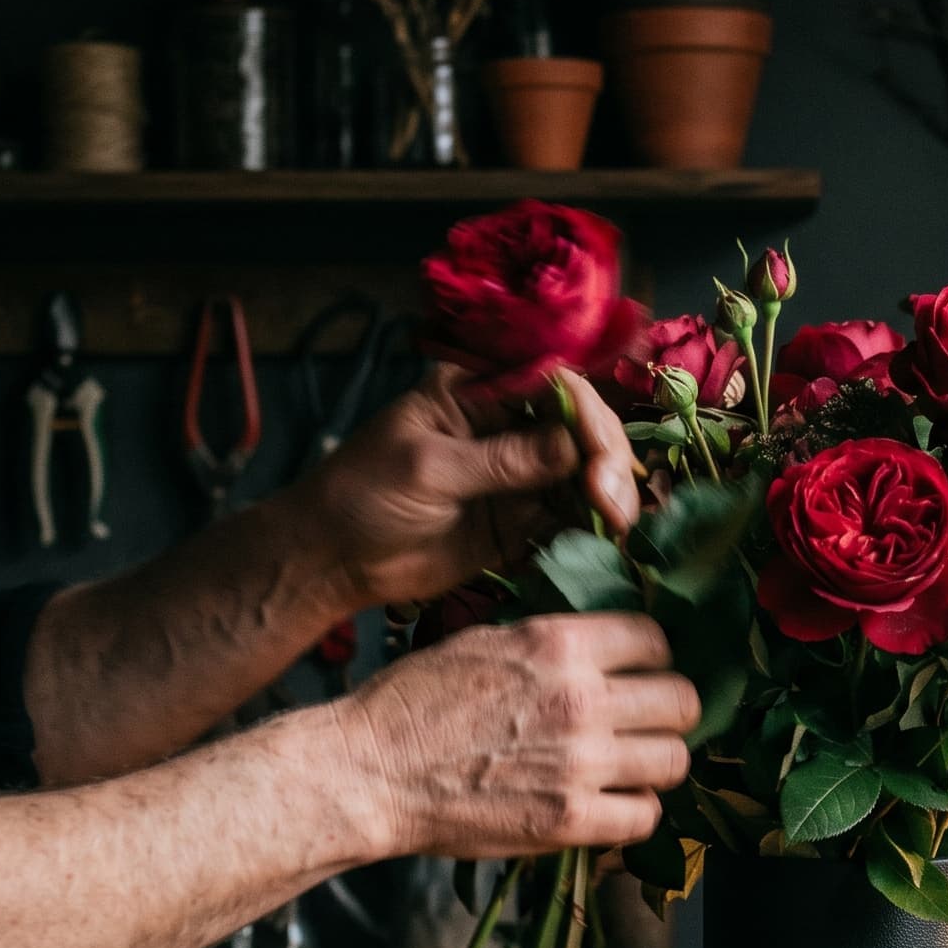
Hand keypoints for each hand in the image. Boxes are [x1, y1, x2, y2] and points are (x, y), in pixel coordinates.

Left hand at [295, 363, 642, 610]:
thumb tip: (574, 448)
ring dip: (608, 498)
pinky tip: (605, 541)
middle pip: (580, 431)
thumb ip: (502, 460)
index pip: (554, 387)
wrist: (332, 561)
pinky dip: (591, 528)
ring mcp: (518, 476)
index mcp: (479, 391)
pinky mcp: (521, 522)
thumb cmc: (362, 495)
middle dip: (605, 461)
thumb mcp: (429, 469)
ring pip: (584, 476)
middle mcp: (507, 427)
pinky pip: (569, 519)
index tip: (597, 460)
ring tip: (615, 527)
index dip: (587, 418)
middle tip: (609, 503)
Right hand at [341, 612, 696, 858]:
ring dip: (657, 763)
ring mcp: (580, 763)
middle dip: (668, 711)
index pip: (656, 640)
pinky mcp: (569, 820)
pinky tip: (610, 804)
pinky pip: (645, 817)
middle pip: (681, 701)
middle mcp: (581, 699)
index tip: (640, 674)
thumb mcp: (487, 641)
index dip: (653, 658)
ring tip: (631, 766)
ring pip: (675, 761)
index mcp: (560, 645)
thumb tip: (606, 647)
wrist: (369, 771)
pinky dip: (634, 812)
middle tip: (646, 723)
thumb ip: (553, 643)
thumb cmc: (415, 703)